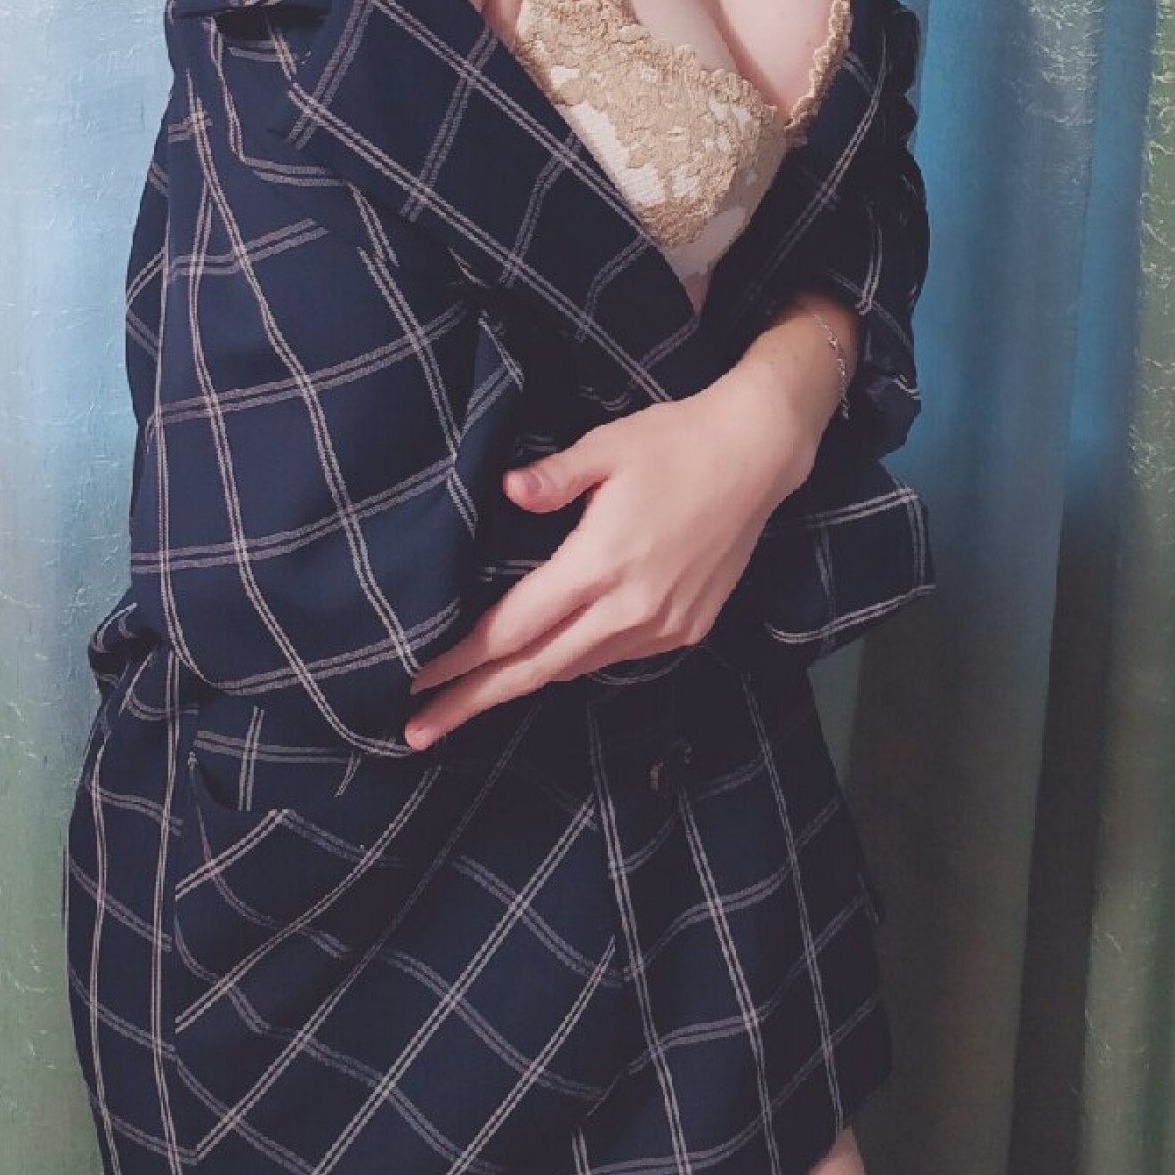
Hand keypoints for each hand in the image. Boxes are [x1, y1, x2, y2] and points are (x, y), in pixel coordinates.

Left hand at [402, 350, 823, 746]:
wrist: (759, 456)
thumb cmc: (676, 441)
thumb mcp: (607, 446)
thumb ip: (552, 477)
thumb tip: (507, 490)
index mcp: (601, 563)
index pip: (514, 627)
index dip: (461, 659)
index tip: (416, 682)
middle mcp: (630, 608)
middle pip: (535, 669)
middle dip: (473, 701)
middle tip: (417, 733)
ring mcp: (662, 626)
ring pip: (575, 668)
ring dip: (522, 683)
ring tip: (472, 699)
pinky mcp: (685, 629)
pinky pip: (612, 657)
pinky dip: (572, 661)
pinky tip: (547, 659)